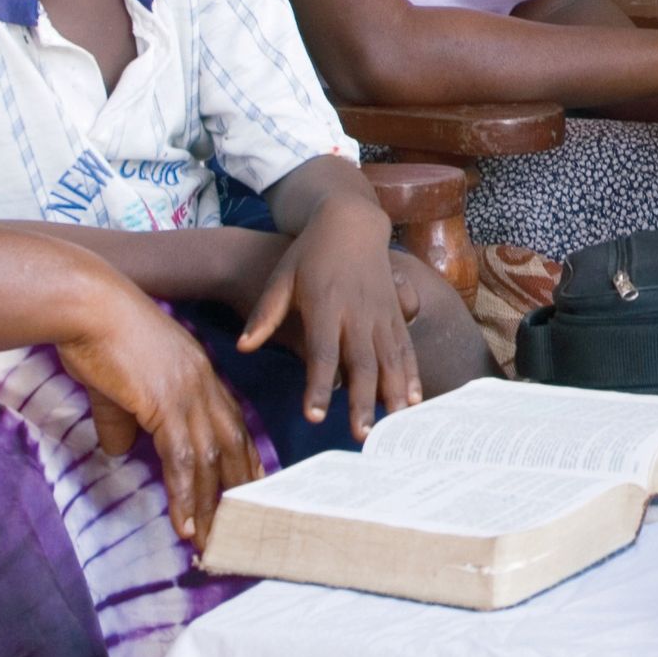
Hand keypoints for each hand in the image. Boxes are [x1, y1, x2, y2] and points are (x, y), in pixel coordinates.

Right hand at [57, 276, 258, 549]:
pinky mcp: (166, 405)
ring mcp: (188, 394)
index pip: (231, 423)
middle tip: (241, 527)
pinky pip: (182, 461)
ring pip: (210, 461)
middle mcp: (203, 384)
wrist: (87, 306)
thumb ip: (122, 419)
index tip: (251, 488)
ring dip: (210, 506)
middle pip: (232, 446)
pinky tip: (185, 524)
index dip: (243, 458)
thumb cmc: (96, 334)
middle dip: (237, 491)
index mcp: (198, 373)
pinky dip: (185, 496)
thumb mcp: (116, 385)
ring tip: (210, 542)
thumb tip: (117, 449)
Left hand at [239, 200, 423, 435]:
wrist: (350, 220)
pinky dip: (411, 374)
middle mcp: (357, 312)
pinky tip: (414, 401)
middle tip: (361, 436)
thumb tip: (243, 346)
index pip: (321, 352)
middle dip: (362, 400)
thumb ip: (265, 314)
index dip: (319, 385)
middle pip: (361, 362)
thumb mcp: (281, 277)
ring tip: (396, 424)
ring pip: (390, 358)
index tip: (315, 415)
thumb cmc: (309, 253)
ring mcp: (381, 312)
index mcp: (325, 304)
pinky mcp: (396, 311)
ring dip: (394, 392)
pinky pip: (406, 346)